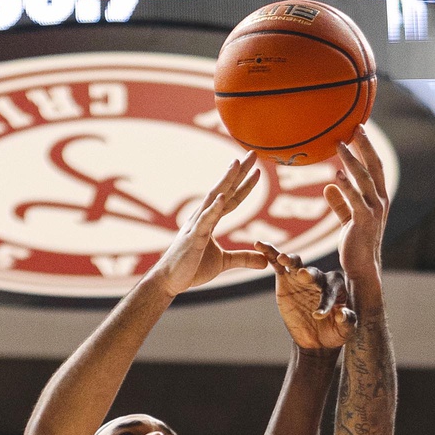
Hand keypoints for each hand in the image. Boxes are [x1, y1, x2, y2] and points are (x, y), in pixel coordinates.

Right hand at [141, 155, 266, 297]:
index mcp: (209, 221)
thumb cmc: (191, 268)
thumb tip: (265, 261)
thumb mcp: (223, 263)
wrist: (169, 281)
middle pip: (224, 190)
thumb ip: (243, 259)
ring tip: (237, 164)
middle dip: (238, 172)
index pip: (231, 199)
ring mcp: (197, 225)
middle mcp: (203, 217)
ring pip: (214, 199)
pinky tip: (223, 196)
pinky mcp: (193, 238)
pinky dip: (214, 208)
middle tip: (252, 153)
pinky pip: (205, 221)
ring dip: (226, 181)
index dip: (244, 185)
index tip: (257, 170)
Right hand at [259, 243, 355, 351]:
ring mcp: (301, 277)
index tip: (318, 316)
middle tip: (303, 275)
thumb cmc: (334, 332)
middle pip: (314, 274)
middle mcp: (320, 278)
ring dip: (290, 260)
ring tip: (283, 258)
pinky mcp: (285, 278)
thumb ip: (347, 321)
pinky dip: (270, 254)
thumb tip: (341, 313)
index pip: (330, 292)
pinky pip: (277, 263)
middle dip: (308, 275)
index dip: (325, 303)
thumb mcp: (345, 331)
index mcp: (337, 288)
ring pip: (296, 263)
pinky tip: (260, 245)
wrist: (315, 339)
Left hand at [325, 133, 388, 303]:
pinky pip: (355, 201)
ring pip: (364, 180)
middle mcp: (380, 201)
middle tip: (355, 126)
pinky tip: (336, 176)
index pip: (374, 166)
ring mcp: (374, 211)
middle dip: (365, 146)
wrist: (362, 268)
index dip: (367, 148)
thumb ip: (341, 202)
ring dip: (352, 161)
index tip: (358, 129)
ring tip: (340, 145)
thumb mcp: (348, 220)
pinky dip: (347, 188)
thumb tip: (329, 185)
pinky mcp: (364, 223)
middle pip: (373, 167)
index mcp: (377, 198)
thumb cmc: (356, 244)